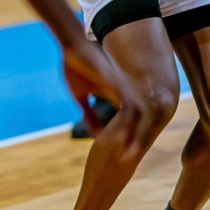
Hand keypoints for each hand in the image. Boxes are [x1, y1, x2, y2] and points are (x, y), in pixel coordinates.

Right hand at [62, 40, 147, 157]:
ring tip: (130, 155)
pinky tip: (125, 135)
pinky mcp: (115, 83)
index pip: (129, 122)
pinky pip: (126, 105)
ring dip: (134, 136)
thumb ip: (90, 115)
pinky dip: (125, 121)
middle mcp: (124, 93)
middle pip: (137, 122)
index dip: (129, 140)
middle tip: (131, 162)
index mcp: (117, 97)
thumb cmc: (76, 68)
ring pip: (136, 116)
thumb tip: (96, 134)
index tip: (126, 158)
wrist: (72, 47)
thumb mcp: (80, 98)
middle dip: (136, 142)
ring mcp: (121, 87)